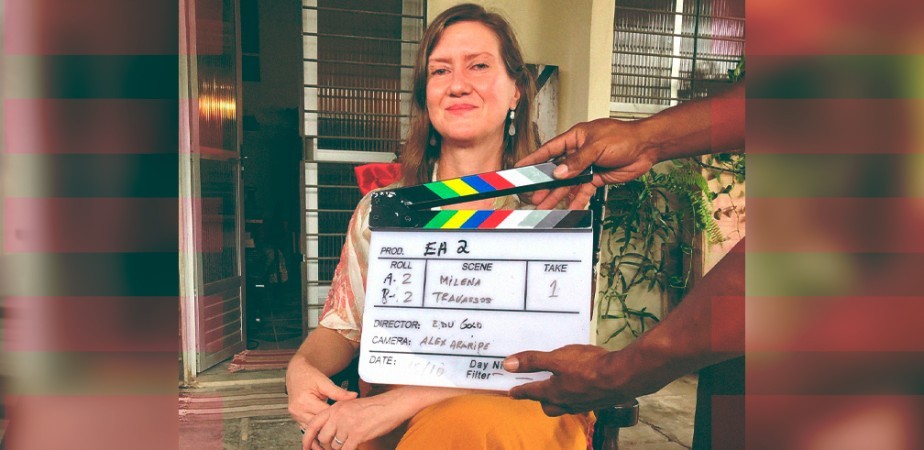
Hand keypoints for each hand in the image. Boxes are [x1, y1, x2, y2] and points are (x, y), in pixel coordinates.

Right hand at [286, 358, 357, 430]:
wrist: (296, 373)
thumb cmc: (309, 376)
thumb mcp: (324, 381)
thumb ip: (339, 392)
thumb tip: (353, 396)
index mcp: (304, 401)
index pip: (325, 414)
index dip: (337, 415)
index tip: (347, 414)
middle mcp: (298, 411)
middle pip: (319, 423)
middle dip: (331, 423)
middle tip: (344, 422)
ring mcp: (296, 416)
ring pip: (313, 428)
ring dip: (324, 427)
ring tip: (336, 426)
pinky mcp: (296, 418)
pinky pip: (308, 428)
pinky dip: (317, 427)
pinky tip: (326, 426)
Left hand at [302, 395, 407, 449]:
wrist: (392, 405)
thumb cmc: (375, 407)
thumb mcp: (351, 406)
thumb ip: (338, 416)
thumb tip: (330, 432)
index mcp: (336, 407)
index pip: (314, 424)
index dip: (307, 438)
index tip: (306, 447)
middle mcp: (338, 416)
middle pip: (323, 438)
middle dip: (328, 446)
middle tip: (336, 446)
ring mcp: (347, 425)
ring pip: (334, 446)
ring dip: (340, 448)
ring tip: (349, 443)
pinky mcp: (357, 434)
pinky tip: (354, 447)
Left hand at [504, 345, 633, 415]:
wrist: (623, 376)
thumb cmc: (589, 367)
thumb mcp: (557, 358)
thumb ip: (533, 361)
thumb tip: (508, 365)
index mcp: (554, 392)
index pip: (531, 392)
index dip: (519, 390)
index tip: (511, 392)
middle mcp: (567, 402)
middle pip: (548, 405)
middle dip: (540, 399)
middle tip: (535, 390)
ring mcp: (583, 403)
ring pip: (565, 405)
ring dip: (559, 398)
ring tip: (558, 388)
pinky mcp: (598, 401)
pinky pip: (581, 401)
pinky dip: (576, 395)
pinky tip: (582, 387)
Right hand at [517, 118, 660, 208]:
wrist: (646, 147)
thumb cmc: (624, 136)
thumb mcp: (596, 146)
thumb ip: (577, 161)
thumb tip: (560, 172)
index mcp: (575, 138)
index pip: (549, 149)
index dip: (534, 159)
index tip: (520, 168)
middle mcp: (578, 153)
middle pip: (556, 171)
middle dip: (545, 185)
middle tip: (534, 196)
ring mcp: (587, 166)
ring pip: (568, 184)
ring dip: (558, 196)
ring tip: (547, 207)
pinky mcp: (596, 177)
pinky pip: (583, 190)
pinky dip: (577, 199)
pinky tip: (570, 208)